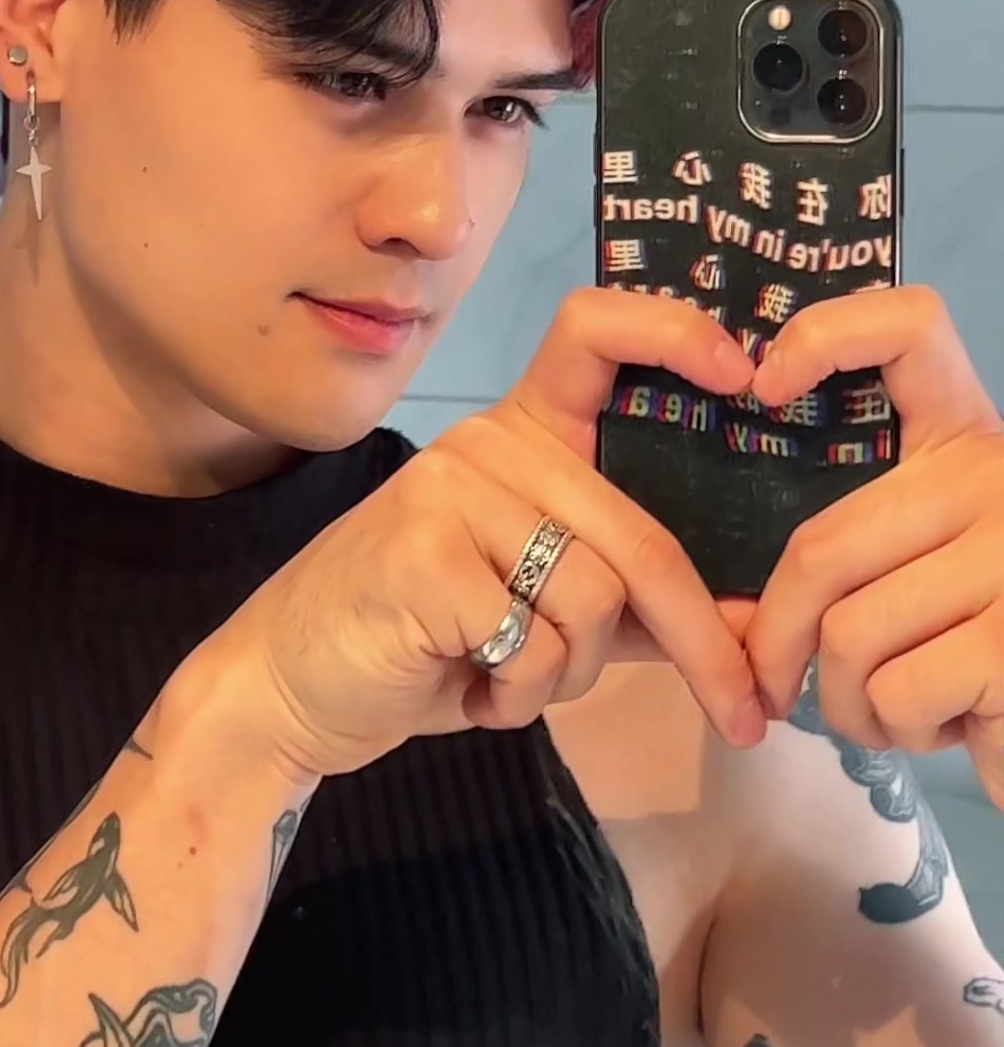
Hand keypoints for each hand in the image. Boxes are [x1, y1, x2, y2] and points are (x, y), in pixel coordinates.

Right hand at [210, 289, 766, 780]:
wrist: (291, 686)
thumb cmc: (425, 640)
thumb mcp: (543, 611)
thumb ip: (633, 600)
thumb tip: (755, 625)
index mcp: (522, 434)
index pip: (594, 331)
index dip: (674, 333)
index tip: (746, 375)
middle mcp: (487, 443)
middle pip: (637, 533)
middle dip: (703, 642)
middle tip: (747, 715)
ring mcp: (450, 489)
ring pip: (595, 597)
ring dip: (570, 673)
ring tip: (509, 677)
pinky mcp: (424, 551)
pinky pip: (539, 641)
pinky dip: (522, 693)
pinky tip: (471, 687)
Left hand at [744, 286, 1003, 805]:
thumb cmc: (978, 645)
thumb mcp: (923, 566)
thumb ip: (852, 551)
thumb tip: (731, 607)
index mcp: (968, 438)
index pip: (913, 328)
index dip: (828, 333)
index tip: (764, 383)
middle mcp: (997, 475)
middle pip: (825, 544)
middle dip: (774, 637)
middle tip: (769, 684)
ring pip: (848, 632)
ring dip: (843, 701)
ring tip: (886, 708)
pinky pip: (892, 691)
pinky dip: (892, 729)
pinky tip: (934, 725)